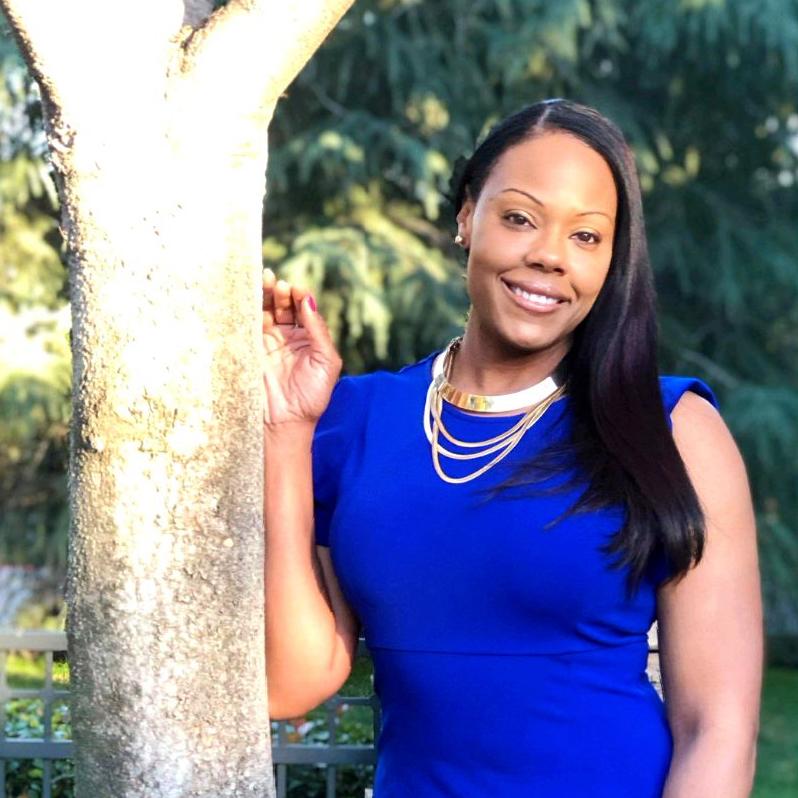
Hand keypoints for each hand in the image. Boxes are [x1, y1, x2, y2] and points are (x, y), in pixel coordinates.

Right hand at [261, 269, 342, 427]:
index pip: (304, 309)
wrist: (286, 422)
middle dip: (281, 291)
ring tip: (266, 281)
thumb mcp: (326, 362)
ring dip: (265, 294)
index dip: (300, 297)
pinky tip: (249, 296)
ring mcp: (268, 342)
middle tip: (279, 283)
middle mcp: (288, 337)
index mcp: (310, 338)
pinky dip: (248, 308)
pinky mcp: (250, 349)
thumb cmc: (312, 396)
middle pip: (283, 305)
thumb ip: (318, 330)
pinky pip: (248, 324)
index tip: (297, 291)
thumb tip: (309, 300)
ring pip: (265, 310)